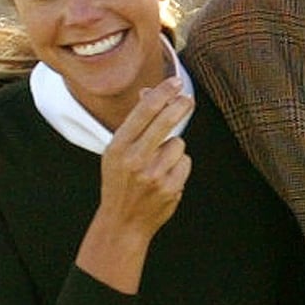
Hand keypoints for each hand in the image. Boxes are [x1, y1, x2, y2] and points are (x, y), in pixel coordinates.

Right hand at [99, 77, 193, 235]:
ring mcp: (154, 175)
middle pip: (166, 121)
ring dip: (173, 149)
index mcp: (118, 147)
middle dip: (180, 105)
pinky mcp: (170, 188)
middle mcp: (135, 159)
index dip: (163, 92)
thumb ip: (135, 122)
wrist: (122, 222)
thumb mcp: (117, 150)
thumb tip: (149, 92)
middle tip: (188, 99)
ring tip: (158, 164)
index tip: (175, 82)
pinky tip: (165, 178)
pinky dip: (179, 167)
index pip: (144, 110)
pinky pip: (185, 162)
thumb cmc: (120, 181)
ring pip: (178, 144)